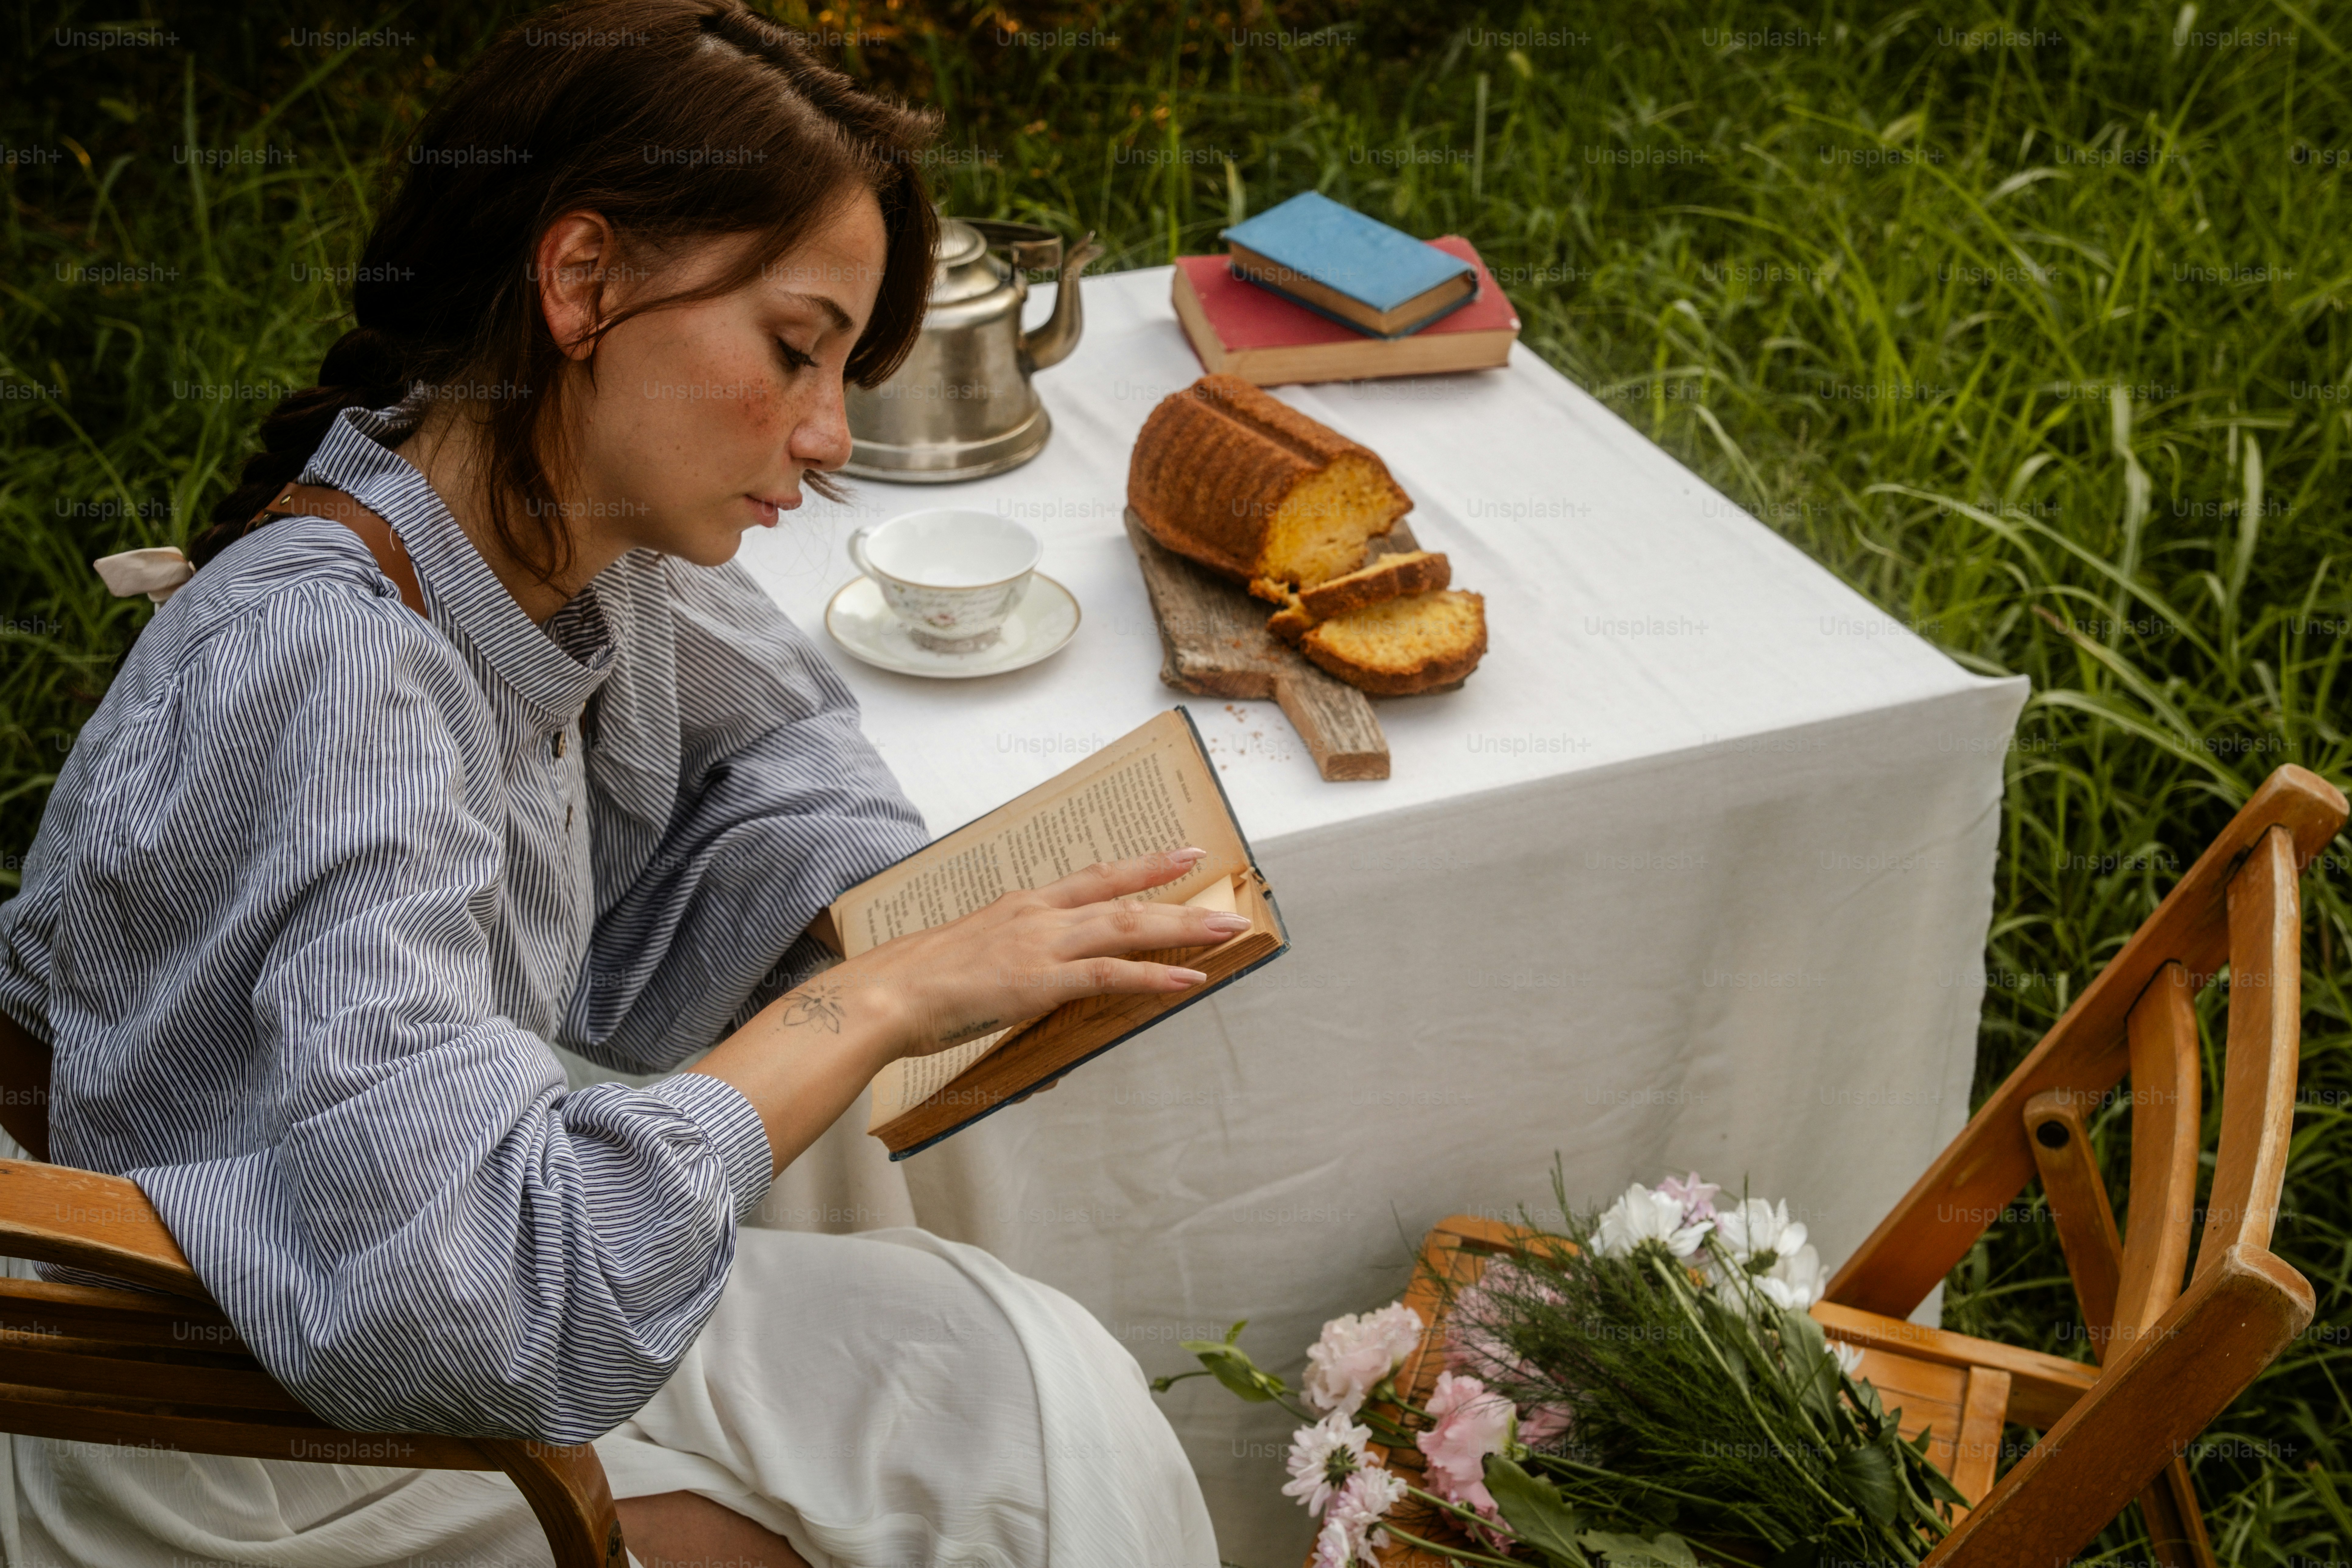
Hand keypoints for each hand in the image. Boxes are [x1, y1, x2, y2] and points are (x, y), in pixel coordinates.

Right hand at [838, 846, 1252, 1059]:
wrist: (884, 995)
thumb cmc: (915, 983)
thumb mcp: (971, 962)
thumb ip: (1007, 966)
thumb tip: (1019, 984)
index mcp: (1021, 908)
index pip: (1093, 880)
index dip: (1138, 868)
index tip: (1176, 855)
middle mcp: (1038, 916)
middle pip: (1120, 896)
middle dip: (1175, 891)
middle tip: (1220, 884)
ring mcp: (1041, 946)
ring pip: (1127, 928)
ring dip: (1181, 927)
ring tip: (1226, 928)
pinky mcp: (1039, 981)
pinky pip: (1110, 976)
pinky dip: (1154, 976)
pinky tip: (1188, 978)